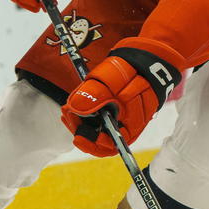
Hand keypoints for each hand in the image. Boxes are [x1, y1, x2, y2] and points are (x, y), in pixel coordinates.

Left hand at [60, 45, 182, 156]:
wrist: (141, 62)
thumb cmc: (132, 73)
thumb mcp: (113, 82)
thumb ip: (95, 96)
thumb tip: (74, 108)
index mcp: (129, 127)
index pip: (109, 147)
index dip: (91, 144)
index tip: (78, 135)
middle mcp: (122, 127)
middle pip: (97, 141)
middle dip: (80, 130)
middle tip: (67, 115)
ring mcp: (115, 120)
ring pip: (93, 130)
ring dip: (78, 122)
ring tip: (67, 109)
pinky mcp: (108, 113)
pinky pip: (93, 120)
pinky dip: (81, 115)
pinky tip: (70, 106)